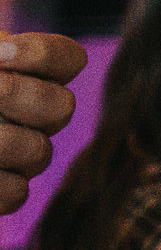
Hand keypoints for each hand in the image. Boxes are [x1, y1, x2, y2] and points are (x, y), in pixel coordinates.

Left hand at [0, 34, 86, 215]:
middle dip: (17, 97)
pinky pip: (14, 193)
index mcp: (22, 73)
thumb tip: (3, 56)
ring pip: (37, 152)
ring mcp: (19, 157)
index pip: (66, 59)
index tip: (1, 55)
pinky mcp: (2, 194)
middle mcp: (30, 114)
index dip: (42, 55)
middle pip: (61, 108)